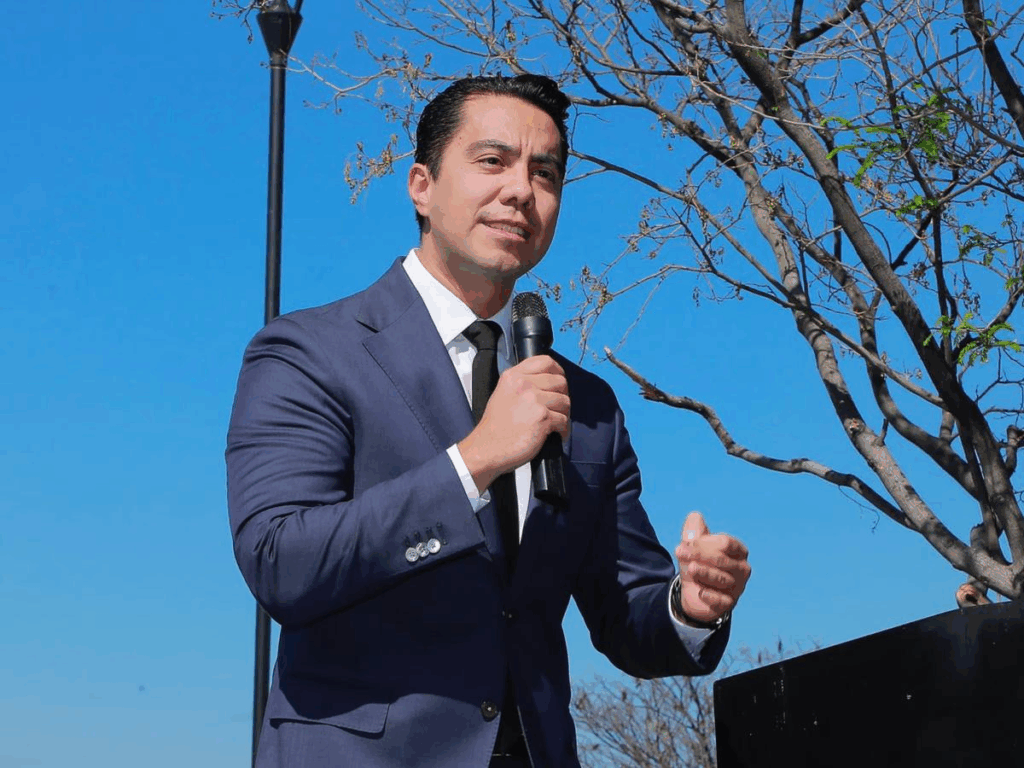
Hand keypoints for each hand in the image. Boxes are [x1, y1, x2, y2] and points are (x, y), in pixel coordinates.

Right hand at [458, 355, 569, 490]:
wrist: (486, 448)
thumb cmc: (495, 427)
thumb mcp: (503, 393)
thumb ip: (522, 384)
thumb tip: (547, 384)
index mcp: (513, 376)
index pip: (545, 361)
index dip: (557, 371)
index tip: (559, 382)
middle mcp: (524, 384)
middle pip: (560, 382)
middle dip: (562, 396)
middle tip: (558, 408)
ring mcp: (534, 400)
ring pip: (565, 401)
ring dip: (564, 415)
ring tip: (555, 424)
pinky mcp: (542, 418)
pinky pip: (564, 420)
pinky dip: (563, 430)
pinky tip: (555, 435)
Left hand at [674, 511, 750, 625]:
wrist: (695, 593)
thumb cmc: (699, 564)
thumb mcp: (693, 547)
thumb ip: (694, 531)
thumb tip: (694, 517)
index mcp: (738, 551)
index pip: (725, 543)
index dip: (704, 542)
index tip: (685, 543)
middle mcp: (742, 569)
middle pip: (722, 560)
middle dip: (700, 555)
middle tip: (679, 552)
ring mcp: (737, 587)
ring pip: (722, 579)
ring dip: (705, 573)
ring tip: (690, 568)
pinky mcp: (729, 603)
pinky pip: (721, 600)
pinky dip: (711, 596)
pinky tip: (700, 592)